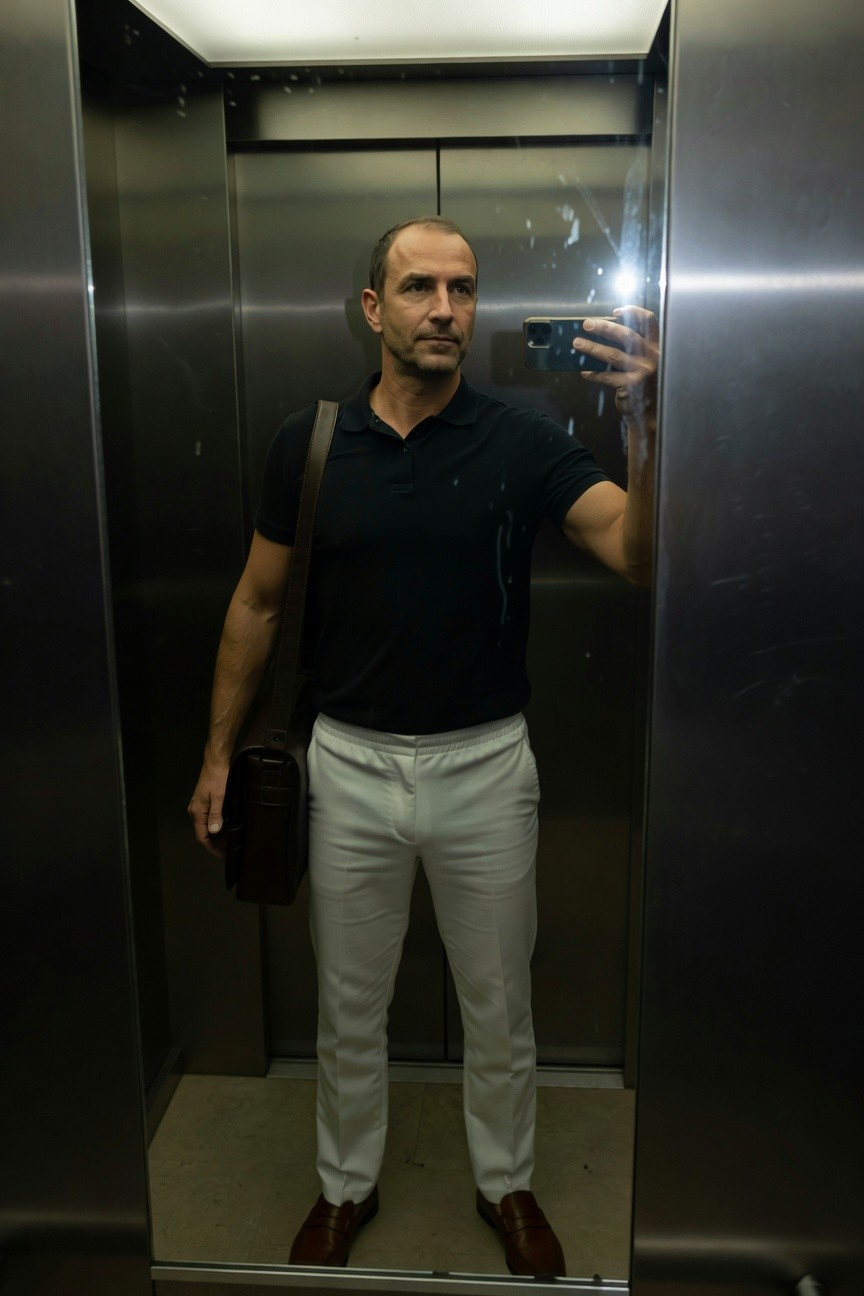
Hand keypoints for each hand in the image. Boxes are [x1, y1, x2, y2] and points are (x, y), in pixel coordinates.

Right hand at [188, 760, 229, 858]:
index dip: (212, 848)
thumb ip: (216, 814)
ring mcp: (198, 806)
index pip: (202, 836)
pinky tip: (226, 826)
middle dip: (215, 843)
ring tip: (229, 840)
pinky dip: (216, 825)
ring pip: (206, 826)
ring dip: (216, 834)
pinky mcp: (203, 802)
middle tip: (229, 849)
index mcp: (197, 812)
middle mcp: (195, 811)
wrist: (215, 762)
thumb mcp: (219, 797)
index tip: (223, 855)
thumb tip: (214, 832)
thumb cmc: (218, 778)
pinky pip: (208, 818)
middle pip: (203, 833)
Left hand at [574, 306, 658, 425]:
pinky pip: (607, 376)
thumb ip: (635, 348)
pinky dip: (594, 373)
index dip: (632, 312)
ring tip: (577, 344)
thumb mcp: (646, 361)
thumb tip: (606, 333)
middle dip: (604, 327)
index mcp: (657, 346)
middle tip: (587, 324)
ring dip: (592, 348)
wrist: (652, 413)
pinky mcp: (632, 385)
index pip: (649, 321)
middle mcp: (652, 356)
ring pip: (613, 354)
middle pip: (627, 334)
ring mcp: (642, 370)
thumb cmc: (645, 384)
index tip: (614, 312)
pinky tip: (584, 372)